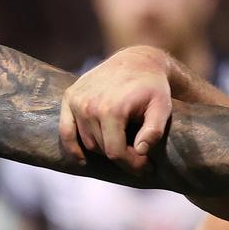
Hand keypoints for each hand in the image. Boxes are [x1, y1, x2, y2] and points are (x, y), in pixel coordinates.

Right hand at [59, 46, 175, 170]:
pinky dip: (72, 147)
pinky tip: (82, 159)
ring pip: (87, 142)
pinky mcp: (69, 97)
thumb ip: (155, 131)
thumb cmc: (153, 87)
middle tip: (139, 157)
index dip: (132, 165)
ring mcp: (76, 101)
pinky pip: (65, 130)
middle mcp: (89, 105)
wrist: (137, 60)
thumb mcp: (163, 107)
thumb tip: (140, 151)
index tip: (146, 169)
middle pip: (101, 148)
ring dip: (103, 147)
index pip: (115, 152)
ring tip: (122, 145)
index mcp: (111, 109)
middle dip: (122, 156)